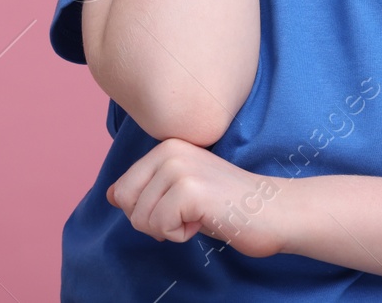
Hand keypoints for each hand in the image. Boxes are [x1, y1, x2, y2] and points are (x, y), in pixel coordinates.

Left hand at [106, 136, 291, 258]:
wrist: (272, 211)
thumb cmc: (227, 206)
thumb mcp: (181, 191)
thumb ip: (147, 189)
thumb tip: (110, 195)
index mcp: (165, 146)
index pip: (120, 190)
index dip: (146, 210)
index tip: (180, 206)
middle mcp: (169, 150)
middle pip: (126, 204)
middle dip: (152, 222)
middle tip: (189, 214)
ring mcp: (179, 168)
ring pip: (141, 219)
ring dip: (170, 230)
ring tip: (201, 215)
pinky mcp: (189, 190)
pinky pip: (161, 228)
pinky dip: (181, 235)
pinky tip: (207, 219)